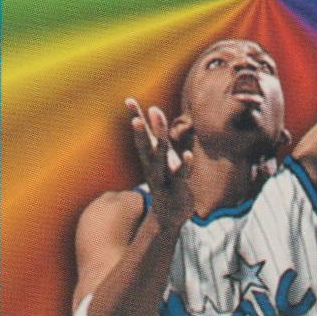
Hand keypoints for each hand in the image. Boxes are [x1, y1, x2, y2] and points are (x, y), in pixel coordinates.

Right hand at [125, 99, 193, 229]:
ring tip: (161, 132)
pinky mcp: (177, 189)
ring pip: (160, 160)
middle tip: (136, 117)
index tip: (129, 100)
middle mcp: (152, 166)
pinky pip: (180, 176)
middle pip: (146, 147)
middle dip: (142, 131)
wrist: (169, 215)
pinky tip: (187, 154)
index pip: (141, 134)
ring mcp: (163, 178)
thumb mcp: (160, 156)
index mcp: (149, 157)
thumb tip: (154, 109)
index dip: (136, 117)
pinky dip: (184, 165)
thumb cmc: (166, 179)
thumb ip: (157, 134)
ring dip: (160, 144)